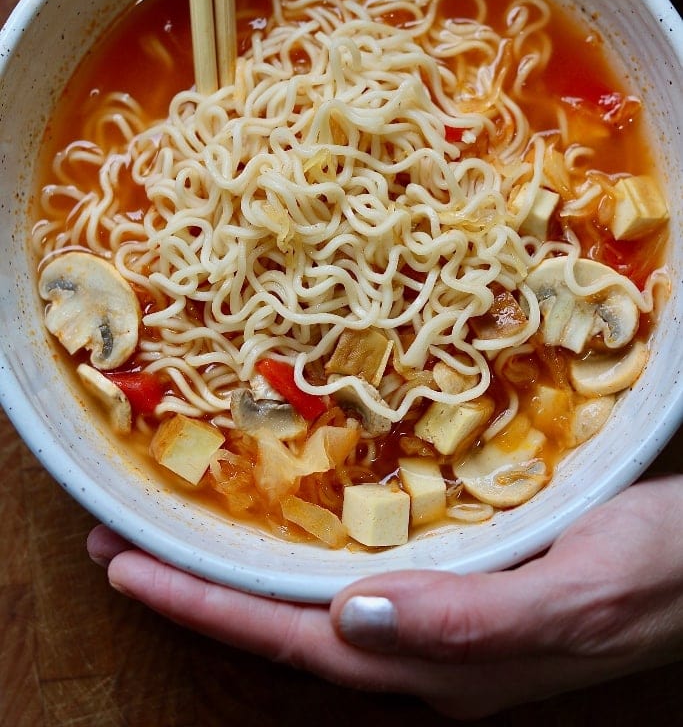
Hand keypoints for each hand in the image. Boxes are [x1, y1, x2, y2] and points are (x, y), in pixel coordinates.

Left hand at [88, 476, 682, 718]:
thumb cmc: (663, 571)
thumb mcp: (582, 593)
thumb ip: (474, 621)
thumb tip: (354, 620)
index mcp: (445, 661)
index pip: (296, 639)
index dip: (206, 605)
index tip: (125, 569)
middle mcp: (429, 646)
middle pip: (286, 623)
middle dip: (198, 589)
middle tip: (119, 543)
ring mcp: (444, 613)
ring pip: (313, 596)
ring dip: (238, 566)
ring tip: (173, 530)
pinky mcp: (465, 575)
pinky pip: (356, 564)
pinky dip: (299, 544)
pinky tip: (280, 518)